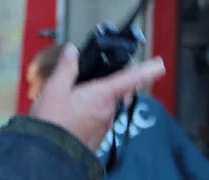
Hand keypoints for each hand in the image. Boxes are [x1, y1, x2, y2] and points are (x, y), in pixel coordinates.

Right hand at [29, 43, 165, 151]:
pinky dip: (89, 113)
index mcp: (102, 95)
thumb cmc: (53, 123)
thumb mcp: (54, 89)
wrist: (49, 157)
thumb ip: (66, 68)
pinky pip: (97, 119)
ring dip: (94, 100)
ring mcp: (103, 126)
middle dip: (106, 84)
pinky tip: (71, 115)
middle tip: (88, 79)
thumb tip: (73, 51)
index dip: (147, 70)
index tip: (160, 64)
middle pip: (116, 91)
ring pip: (105, 106)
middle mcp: (108, 111)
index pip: (130, 79)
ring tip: (71, 99)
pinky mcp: (96, 138)